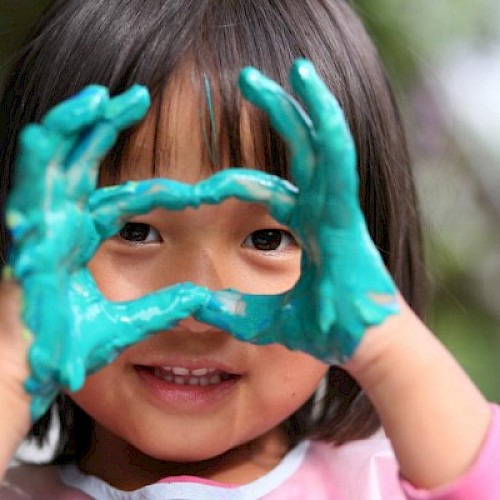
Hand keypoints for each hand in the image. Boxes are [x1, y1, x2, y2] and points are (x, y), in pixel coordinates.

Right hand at [6, 86, 214, 419]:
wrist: (33, 371)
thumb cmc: (67, 349)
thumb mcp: (127, 323)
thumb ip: (162, 309)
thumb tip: (201, 299)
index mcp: (77, 241)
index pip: (119, 202)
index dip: (154, 192)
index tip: (194, 193)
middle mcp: (57, 224)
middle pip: (82, 163)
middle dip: (106, 128)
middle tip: (138, 98)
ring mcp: (39, 222)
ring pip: (56, 157)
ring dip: (78, 123)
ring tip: (106, 94)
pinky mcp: (25, 227)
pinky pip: (34, 174)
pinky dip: (50, 143)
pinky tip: (72, 114)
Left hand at [197, 60, 398, 362]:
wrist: (361, 345)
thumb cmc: (320, 330)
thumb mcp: (260, 319)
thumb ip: (226, 308)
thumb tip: (188, 304)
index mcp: (303, 226)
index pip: (259, 189)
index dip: (224, 185)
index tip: (192, 192)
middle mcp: (320, 207)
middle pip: (296, 148)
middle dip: (274, 111)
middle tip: (243, 81)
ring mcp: (336, 205)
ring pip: (320, 142)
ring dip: (303, 103)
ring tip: (290, 64)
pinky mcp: (347, 210)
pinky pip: (337, 158)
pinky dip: (327, 122)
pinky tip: (311, 86)